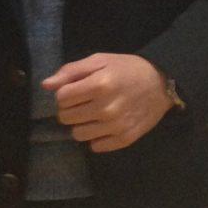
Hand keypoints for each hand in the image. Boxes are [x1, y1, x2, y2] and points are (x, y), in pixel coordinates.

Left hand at [42, 53, 172, 151]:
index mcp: (99, 84)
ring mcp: (115, 126)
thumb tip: (46, 85)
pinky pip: (95, 146)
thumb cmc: (128, 68)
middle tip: (85, 101)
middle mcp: (106, 108)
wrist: (162, 83)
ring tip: (94, 113)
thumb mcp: (100, 60)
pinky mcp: (124, 139)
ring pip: (78, 134)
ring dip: (82, 123)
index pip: (61, 98)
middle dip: (71, 108)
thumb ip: (71, 71)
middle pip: (66, 117)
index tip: (77, 89)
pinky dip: (96, 137)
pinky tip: (105, 124)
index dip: (66, 93)